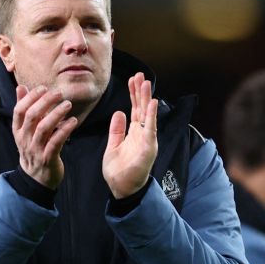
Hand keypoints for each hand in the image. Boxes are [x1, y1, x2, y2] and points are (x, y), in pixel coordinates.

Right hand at [12, 85, 77, 189]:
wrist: (36, 178)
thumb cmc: (34, 148)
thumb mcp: (26, 130)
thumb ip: (24, 108)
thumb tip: (20, 87)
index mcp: (18, 130)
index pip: (19, 110)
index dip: (30, 97)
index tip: (43, 88)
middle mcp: (24, 139)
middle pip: (32, 116)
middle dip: (45, 102)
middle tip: (59, 93)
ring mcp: (35, 150)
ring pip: (43, 129)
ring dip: (56, 114)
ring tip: (68, 104)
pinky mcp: (47, 159)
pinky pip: (55, 143)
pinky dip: (64, 130)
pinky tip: (73, 121)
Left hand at [102, 72, 158, 198]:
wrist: (121, 189)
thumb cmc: (118, 170)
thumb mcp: (113, 146)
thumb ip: (117, 130)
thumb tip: (119, 112)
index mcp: (134, 133)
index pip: (135, 109)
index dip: (133, 94)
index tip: (132, 79)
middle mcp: (142, 134)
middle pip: (141, 108)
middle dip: (140, 91)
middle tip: (139, 75)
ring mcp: (146, 140)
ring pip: (147, 115)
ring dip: (147, 98)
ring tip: (146, 82)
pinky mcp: (148, 147)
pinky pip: (150, 128)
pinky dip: (151, 115)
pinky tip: (151, 102)